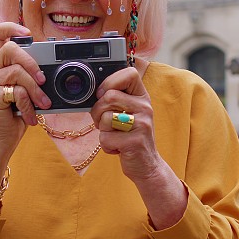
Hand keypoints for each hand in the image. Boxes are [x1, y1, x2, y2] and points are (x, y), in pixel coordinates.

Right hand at [0, 22, 51, 149]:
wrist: (6, 137)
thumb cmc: (19, 112)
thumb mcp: (29, 90)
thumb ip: (33, 75)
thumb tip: (51, 69)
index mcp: (1, 64)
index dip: (9, 27)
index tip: (27, 35)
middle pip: (10, 48)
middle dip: (31, 63)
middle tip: (43, 80)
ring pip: (17, 72)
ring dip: (35, 90)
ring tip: (43, 103)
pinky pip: (17, 92)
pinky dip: (29, 105)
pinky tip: (30, 116)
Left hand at [90, 66, 163, 181]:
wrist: (146, 164)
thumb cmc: (131, 136)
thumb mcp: (128, 113)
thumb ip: (115, 99)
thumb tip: (92, 90)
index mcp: (142, 97)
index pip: (129, 74)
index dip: (110, 82)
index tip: (102, 94)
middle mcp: (145, 107)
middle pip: (109, 96)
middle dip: (98, 111)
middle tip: (104, 123)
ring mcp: (142, 124)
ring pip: (105, 118)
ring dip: (102, 130)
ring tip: (114, 135)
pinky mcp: (135, 142)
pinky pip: (105, 138)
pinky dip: (106, 146)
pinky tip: (118, 148)